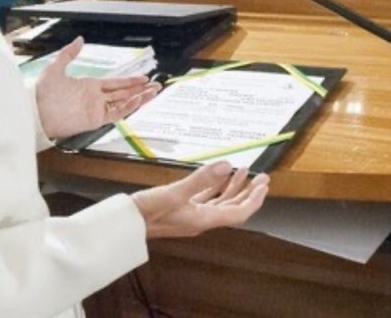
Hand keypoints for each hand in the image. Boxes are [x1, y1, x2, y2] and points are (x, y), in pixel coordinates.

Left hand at [35, 37, 160, 138]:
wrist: (34, 111)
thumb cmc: (42, 92)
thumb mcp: (55, 68)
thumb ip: (69, 54)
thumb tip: (80, 40)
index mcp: (89, 85)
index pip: (116, 83)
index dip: (130, 81)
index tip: (144, 78)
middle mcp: (96, 97)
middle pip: (124, 93)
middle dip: (141, 89)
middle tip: (157, 85)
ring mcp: (97, 109)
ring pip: (124, 103)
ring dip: (139, 98)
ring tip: (154, 92)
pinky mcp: (95, 120)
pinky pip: (116, 113)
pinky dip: (128, 107)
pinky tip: (138, 99)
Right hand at [131, 161, 269, 238]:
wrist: (125, 224)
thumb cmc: (146, 213)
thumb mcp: (174, 192)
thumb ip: (201, 178)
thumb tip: (226, 165)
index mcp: (203, 219)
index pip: (237, 213)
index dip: (253, 200)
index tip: (264, 187)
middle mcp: (201, 220)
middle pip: (232, 208)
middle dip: (249, 193)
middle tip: (263, 179)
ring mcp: (192, 215)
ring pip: (220, 203)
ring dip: (234, 188)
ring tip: (245, 172)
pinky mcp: (182, 209)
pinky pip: (206, 199)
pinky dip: (216, 187)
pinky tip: (218, 176)